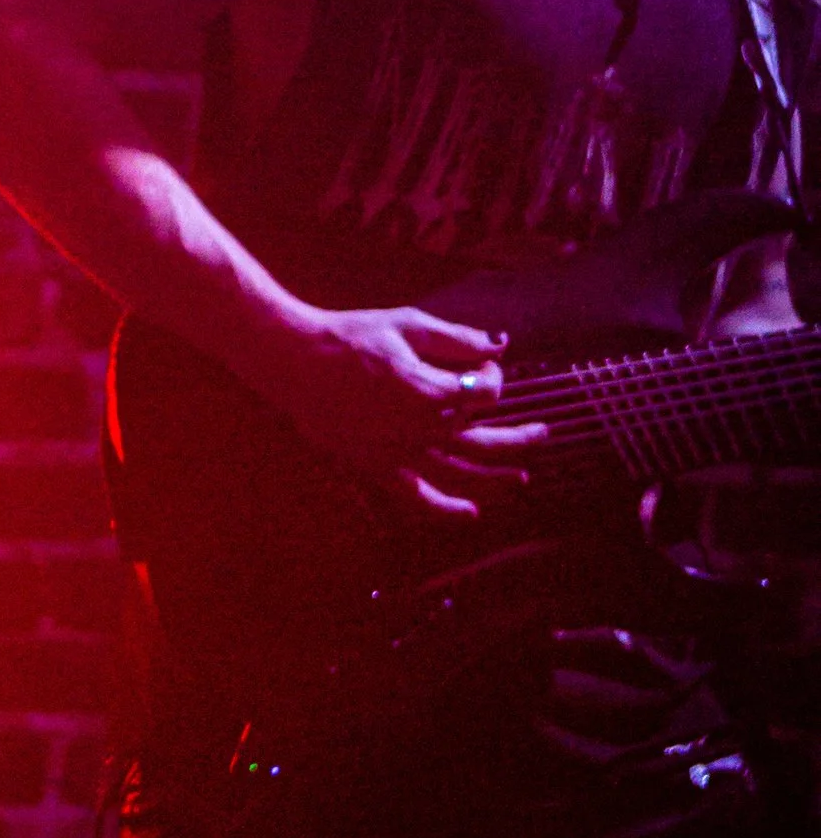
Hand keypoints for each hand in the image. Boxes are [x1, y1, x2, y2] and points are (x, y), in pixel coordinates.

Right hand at [235, 303, 550, 522]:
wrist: (295, 360)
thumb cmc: (350, 336)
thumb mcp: (407, 324)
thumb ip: (457, 338)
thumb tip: (498, 344)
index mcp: (432, 391)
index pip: (484, 392)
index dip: (494, 376)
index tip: (487, 363)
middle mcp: (422, 429)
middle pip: (484, 441)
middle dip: (519, 439)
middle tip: (542, 433)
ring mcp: (400, 453)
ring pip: (461, 474)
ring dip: (496, 479)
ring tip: (521, 478)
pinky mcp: (377, 467)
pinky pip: (418, 499)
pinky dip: (446, 510)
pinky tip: (471, 513)